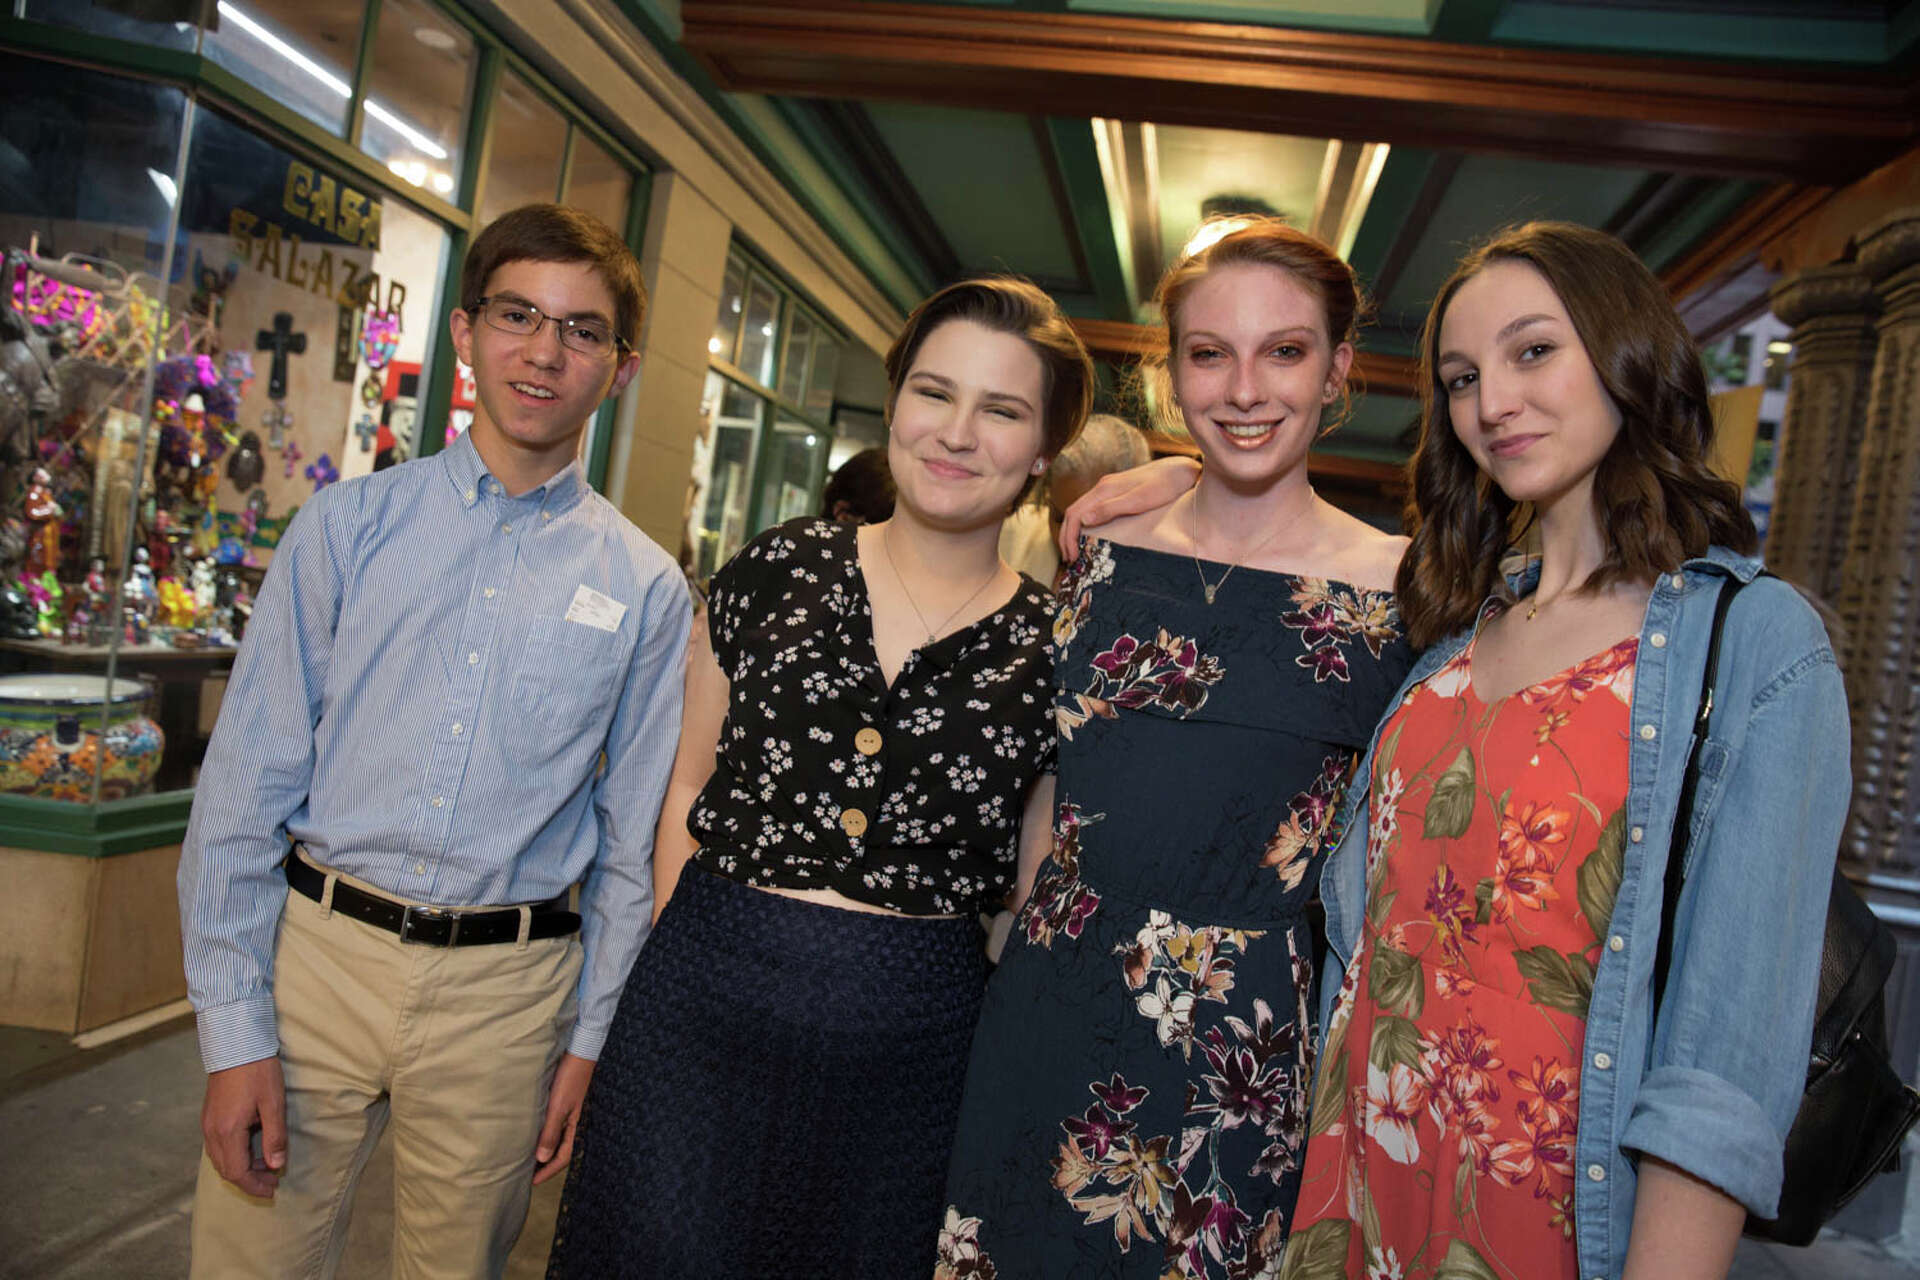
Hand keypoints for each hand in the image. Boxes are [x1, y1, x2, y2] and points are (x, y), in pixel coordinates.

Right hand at [201, 1056, 286, 1197]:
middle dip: (248, 1180)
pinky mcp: (209, 1117)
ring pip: (220, 1160)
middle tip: (272, 1182)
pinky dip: (233, 1155)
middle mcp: (212, 1132)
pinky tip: (251, 1150)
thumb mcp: (273, 1104)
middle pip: (226, 1170)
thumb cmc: (258, 1071)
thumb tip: (276, 1165)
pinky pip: (217, 1147)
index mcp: (228, 1131)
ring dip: (241, 1168)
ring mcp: (207, 1125)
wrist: (236, 1045)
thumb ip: (274, 1136)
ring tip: (265, 1167)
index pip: (237, 1172)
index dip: (254, 1185)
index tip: (272, 1190)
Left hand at [533, 1053, 596, 1184]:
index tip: (531, 1183)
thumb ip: (551, 1132)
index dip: (546, 1172)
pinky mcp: (566, 1106)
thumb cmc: (570, 1077)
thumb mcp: (558, 1106)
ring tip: (529, 1160)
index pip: (562, 1158)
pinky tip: (536, 1136)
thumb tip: (541, 1158)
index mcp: (577, 1127)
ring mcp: (571, 1115)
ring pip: (558, 1141)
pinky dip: (546, 1137)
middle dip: (545, 1166)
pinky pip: (556, 1128)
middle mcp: (575, 1123)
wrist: (580, 1052)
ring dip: (545, 1152)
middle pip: (561, 1152)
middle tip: (527, 1176)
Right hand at [1057, 456, 1202, 558]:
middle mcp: (1103, 487)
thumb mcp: (1140, 500)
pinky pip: (1093, 509)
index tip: (1072, 557)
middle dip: (1067, 536)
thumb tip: (1083, 520)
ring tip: (1075, 551)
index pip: (1074, 513)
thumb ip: (1111, 508)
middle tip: (1069, 560)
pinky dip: (1085, 524)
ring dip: (1074, 531)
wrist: (1183, 470)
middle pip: (1073, 512)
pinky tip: (1091, 536)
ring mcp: (1110, 488)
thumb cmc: (1166, 486)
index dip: (1068, 537)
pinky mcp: (1118, 491)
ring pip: (1082, 510)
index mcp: (1105, 489)